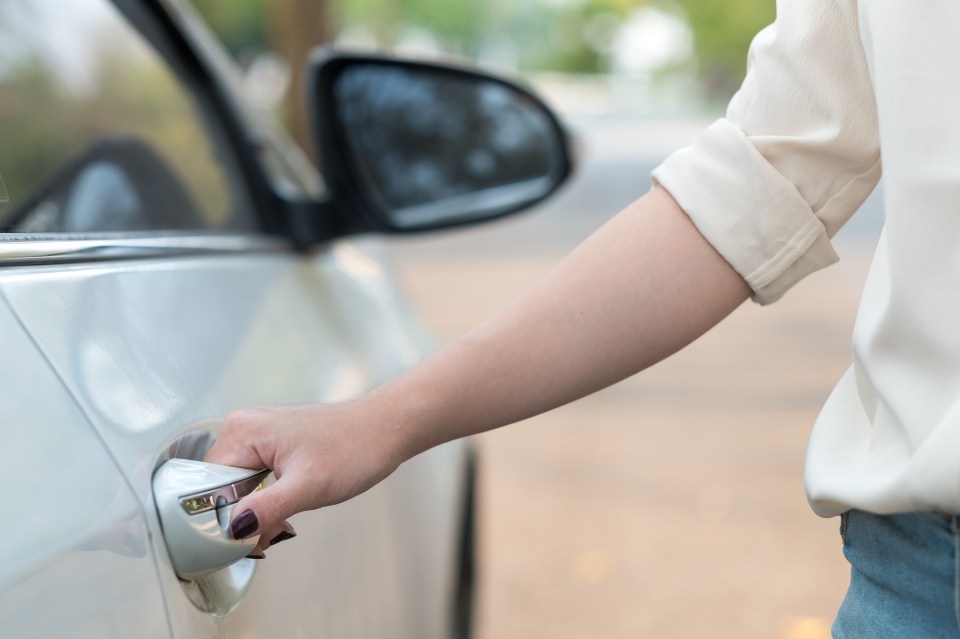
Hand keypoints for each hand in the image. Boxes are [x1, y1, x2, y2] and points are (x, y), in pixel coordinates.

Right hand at [204, 398, 406, 556]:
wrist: (386, 428)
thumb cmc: (353, 449)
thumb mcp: (308, 487)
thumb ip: (267, 509)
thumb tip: (232, 530)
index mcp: (242, 431)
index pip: (205, 486)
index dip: (218, 519)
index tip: (239, 544)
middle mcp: (242, 428)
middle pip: (218, 488)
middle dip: (239, 518)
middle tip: (269, 538)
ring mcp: (257, 435)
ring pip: (236, 488)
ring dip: (254, 513)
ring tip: (283, 523)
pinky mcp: (271, 445)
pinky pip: (252, 480)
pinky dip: (265, 502)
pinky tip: (284, 513)